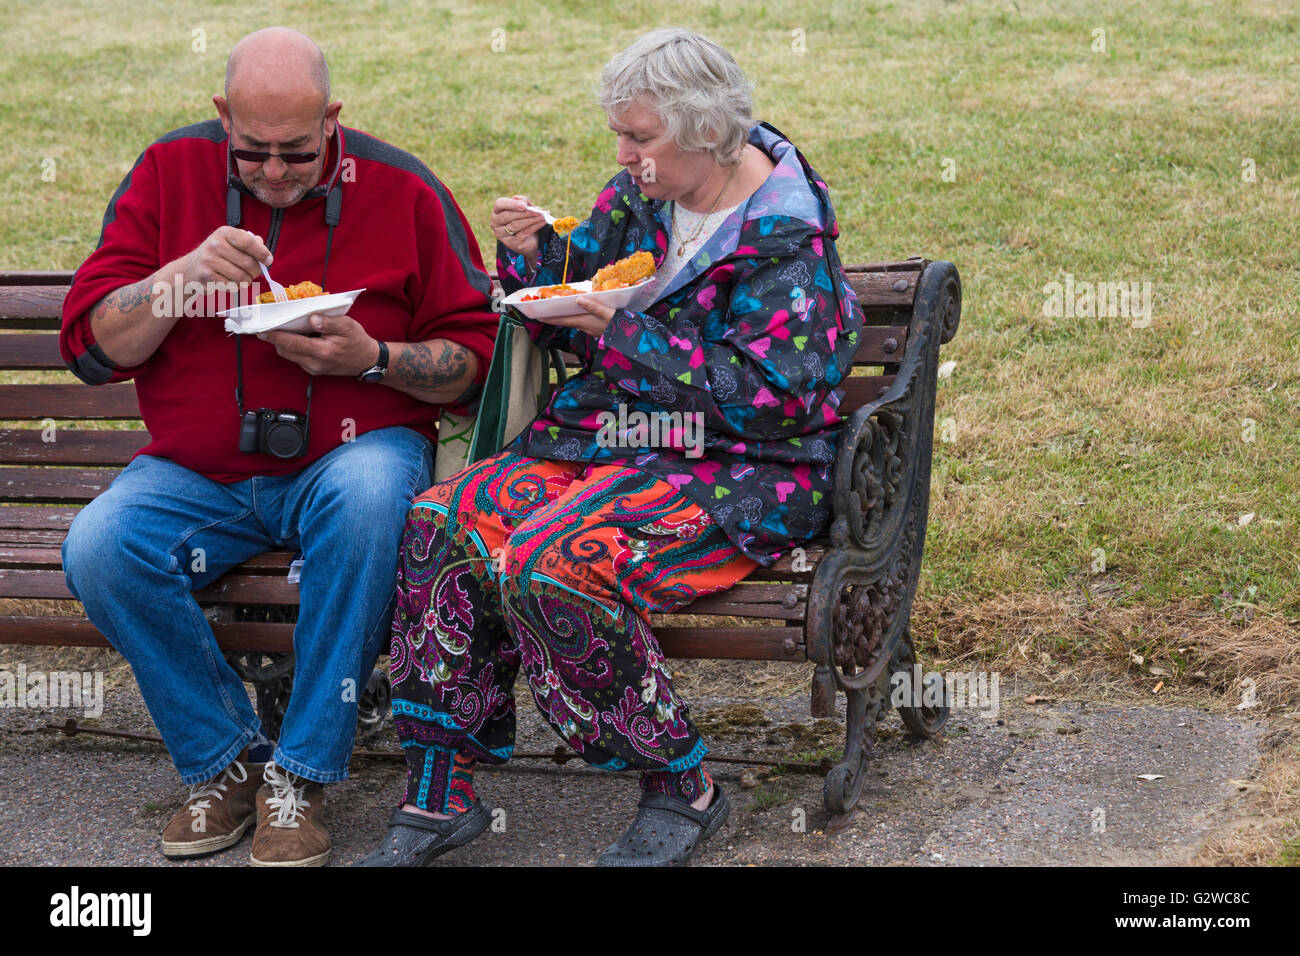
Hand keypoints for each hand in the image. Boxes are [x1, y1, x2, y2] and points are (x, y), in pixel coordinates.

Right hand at [182, 227, 270, 285]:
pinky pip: (232, 286)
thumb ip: (247, 242)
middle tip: (253, 272)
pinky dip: (235, 287)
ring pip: (242, 277)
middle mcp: (215, 244)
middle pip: (249, 263)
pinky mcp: (207, 276)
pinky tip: (229, 281)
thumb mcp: (229, 242)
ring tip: (241, 277)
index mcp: (224, 233)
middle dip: (256, 271)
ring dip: (246, 281)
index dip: (262, 253)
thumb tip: (262, 244)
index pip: (248, 242)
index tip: (268, 260)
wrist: (189, 269)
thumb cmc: (216, 256)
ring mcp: (209, 260)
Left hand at [258, 312, 377, 375]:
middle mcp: (314, 363)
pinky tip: (297, 336)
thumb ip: (329, 322)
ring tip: (282, 328)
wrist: (367, 361)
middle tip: (269, 324)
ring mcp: (313, 368)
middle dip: (275, 338)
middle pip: (285, 350)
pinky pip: (296, 357)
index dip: (274, 336)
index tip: (261, 330)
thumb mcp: (348, 326)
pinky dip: (292, 347)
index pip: (292, 343)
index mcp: (322, 351)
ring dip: (283, 342)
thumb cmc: (358, 341)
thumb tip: (312, 318)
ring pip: (289, 355)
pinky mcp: (313, 369)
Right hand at [490, 195, 546, 259]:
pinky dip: (535, 226)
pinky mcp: (512, 243)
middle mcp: (496, 223)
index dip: (511, 204)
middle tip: (536, 210)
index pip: (499, 204)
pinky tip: (542, 222)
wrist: (530, 239)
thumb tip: (517, 197)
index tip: (524, 205)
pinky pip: (524, 233)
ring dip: (531, 219)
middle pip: (507, 216)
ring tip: (542, 215)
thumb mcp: (525, 208)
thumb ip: (523, 201)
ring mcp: (502, 235)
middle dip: (523, 212)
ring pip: (516, 224)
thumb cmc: (525, 219)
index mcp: (497, 211)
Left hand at [535, 296, 615, 337]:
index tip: (538, 317)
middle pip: (565, 321)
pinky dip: (574, 317)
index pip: (563, 320)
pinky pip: (580, 321)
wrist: (630, 338)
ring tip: (556, 310)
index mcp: (585, 322)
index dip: (550, 319)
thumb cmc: (620, 324)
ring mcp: (590, 328)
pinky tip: (577, 311)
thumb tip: (578, 299)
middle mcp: (585, 326)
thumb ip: (594, 306)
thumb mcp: (608, 313)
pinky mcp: (595, 328)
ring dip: (564, 317)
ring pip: (573, 321)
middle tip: (542, 313)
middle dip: (554, 317)